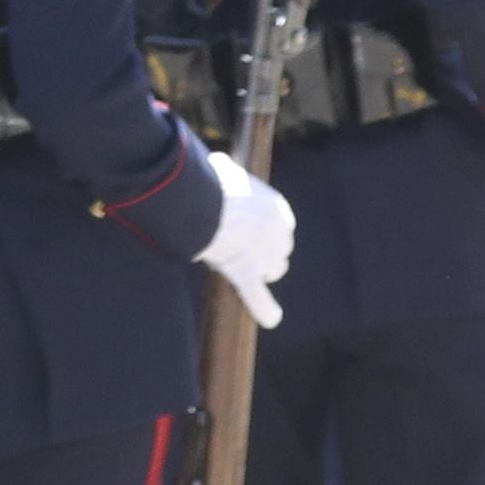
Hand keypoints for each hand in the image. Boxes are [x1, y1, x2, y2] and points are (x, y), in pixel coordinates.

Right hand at [196, 148, 294, 331]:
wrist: (204, 202)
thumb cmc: (212, 182)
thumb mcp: (226, 170)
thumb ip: (229, 176)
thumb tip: (217, 167)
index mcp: (278, 209)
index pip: (281, 226)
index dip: (264, 230)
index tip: (247, 229)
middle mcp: (280, 235)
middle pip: (280, 250)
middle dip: (265, 252)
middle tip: (242, 248)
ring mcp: (265, 257)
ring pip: (272, 271)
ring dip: (261, 271)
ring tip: (242, 269)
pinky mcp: (248, 274)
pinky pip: (260, 297)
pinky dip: (265, 308)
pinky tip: (272, 317)